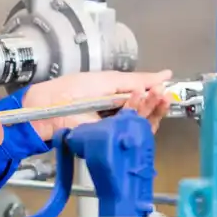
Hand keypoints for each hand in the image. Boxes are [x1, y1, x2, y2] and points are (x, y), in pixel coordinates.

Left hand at [19, 70, 173, 139]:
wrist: (49, 106)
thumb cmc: (71, 91)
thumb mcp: (108, 80)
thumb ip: (137, 79)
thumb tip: (165, 75)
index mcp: (117, 100)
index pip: (144, 99)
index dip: (156, 93)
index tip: (167, 84)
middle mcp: (118, 116)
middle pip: (146, 113)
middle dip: (156, 102)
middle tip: (163, 93)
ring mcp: (115, 129)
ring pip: (142, 124)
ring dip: (150, 108)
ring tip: (155, 95)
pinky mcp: (110, 140)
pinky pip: (131, 133)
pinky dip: (138, 116)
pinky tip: (139, 101)